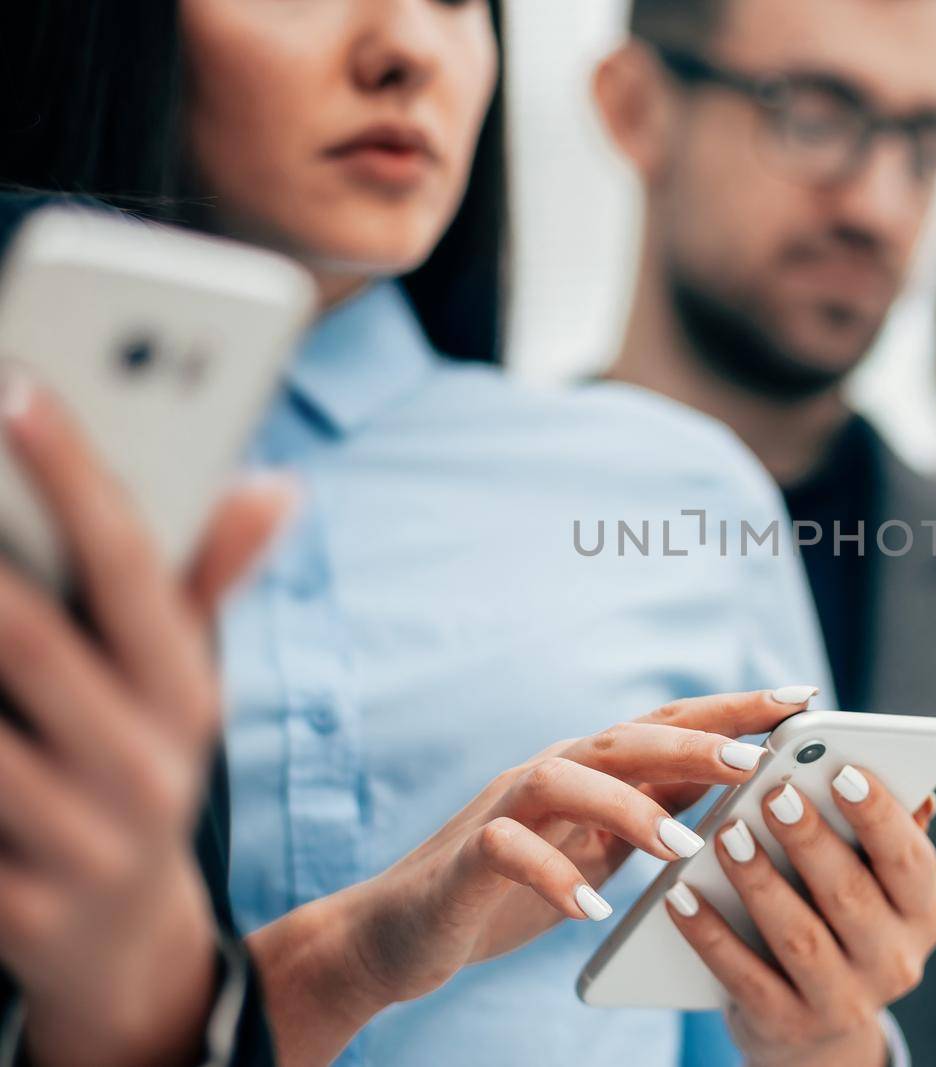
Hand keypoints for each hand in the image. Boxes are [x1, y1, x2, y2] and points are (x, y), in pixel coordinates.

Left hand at [0, 375, 292, 1065]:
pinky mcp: (15, 909)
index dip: (79, 477)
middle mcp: (146, 767)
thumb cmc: (137, 770)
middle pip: (35, 641)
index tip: (19, 389)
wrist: (119, 944)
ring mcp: (81, 843)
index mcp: (187, 696)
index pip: (139, 570)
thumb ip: (209, 580)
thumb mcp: (183, 685)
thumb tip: (272, 483)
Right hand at [248, 687, 816, 1066]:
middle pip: (628, 736)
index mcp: (594, 770)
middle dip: (696, 741)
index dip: (736, 708)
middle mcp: (553, 772)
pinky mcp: (466, 859)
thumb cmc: (515, 888)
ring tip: (679, 846)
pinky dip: (552, 877)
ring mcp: (504, 809)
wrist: (401, 932)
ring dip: (626, 807)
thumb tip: (747, 801)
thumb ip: (658, 817)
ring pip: (566, 779)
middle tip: (759, 758)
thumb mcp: (601, 851)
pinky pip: (507, 851)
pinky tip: (590, 909)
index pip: (673, 724)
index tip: (804, 698)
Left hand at [668, 766, 935, 1066]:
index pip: (910, 859)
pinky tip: (682, 894)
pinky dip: (711, 934)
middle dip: (811, 841)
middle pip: (851, 896)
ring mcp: (844, 1003)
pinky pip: (744, 976)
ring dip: (760, 882)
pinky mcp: (788, 1026)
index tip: (843, 770)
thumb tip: (917, 790)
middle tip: (774, 793)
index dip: (880, 815)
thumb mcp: (878, 883)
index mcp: (924, 913)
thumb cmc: (844, 922)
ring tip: (727, 834)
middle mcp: (896, 962)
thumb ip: (888, 835)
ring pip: (799, 937)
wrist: (816, 1030)